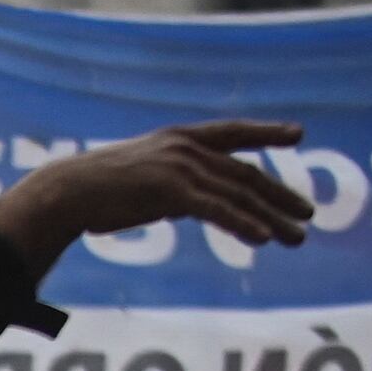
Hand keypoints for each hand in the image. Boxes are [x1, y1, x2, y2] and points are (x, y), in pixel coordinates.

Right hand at [0, 122, 310, 266]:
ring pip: (239, 194)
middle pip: (246, 173)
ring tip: (296, 237)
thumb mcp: (139, 176)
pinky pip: (217, 209)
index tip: (297, 134)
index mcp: (179, 138)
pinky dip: (243, 224)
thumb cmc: (93, 191)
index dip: (266, 132)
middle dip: (280, 195)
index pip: (232, 133)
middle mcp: (187, 148)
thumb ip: (170, 182)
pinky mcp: (171, 190)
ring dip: (272, 217)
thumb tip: (189, 202)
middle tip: (307, 214)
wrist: (64, 193)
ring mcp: (181, 167)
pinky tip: (262, 238)